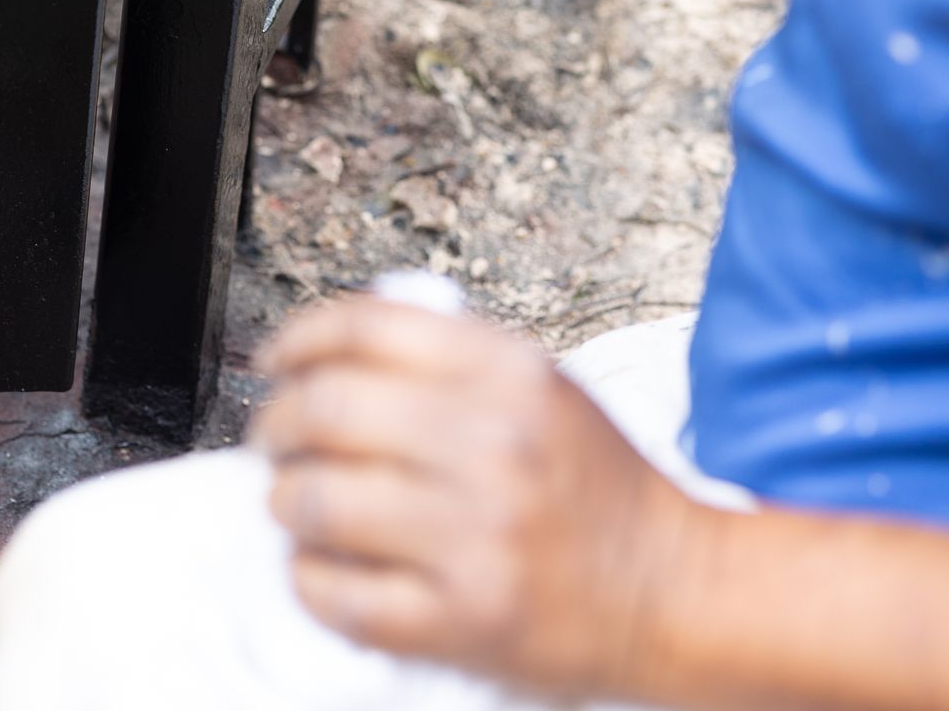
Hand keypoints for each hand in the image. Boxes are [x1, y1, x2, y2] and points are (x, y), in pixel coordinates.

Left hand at [251, 299, 702, 701]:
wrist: (674, 590)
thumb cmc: (596, 491)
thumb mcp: (542, 388)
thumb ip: (448, 360)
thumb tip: (328, 355)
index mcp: (510, 375)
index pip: (365, 329)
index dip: (299, 339)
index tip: (277, 358)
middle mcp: (493, 446)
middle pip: (325, 410)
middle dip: (276, 424)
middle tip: (274, 440)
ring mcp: (476, 536)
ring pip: (316, 503)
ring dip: (284, 501)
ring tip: (296, 503)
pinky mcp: (463, 619)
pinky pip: (338, 594)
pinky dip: (309, 578)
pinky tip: (322, 566)